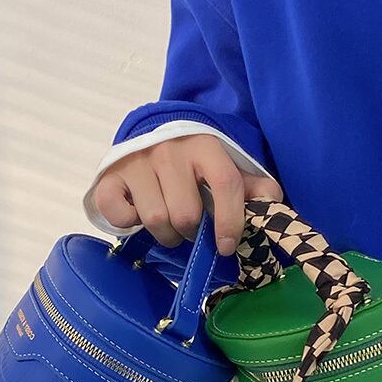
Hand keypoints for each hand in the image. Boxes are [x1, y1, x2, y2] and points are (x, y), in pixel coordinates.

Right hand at [93, 134, 281, 254]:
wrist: (147, 135)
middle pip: (187, 214)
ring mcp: (136, 162)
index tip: (226, 246)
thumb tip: (272, 201)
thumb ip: (248, 186)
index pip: (226, 184)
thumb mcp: (222, 167)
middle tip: (191, 229)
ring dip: (165, 234)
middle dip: (192, 232)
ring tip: (168, 225)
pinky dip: (129, 224)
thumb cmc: (191, 162)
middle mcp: (169, 150)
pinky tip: (137, 214)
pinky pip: (120, 216)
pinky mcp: (109, 178)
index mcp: (204, 145)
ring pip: (156, 220)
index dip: (231, 221)